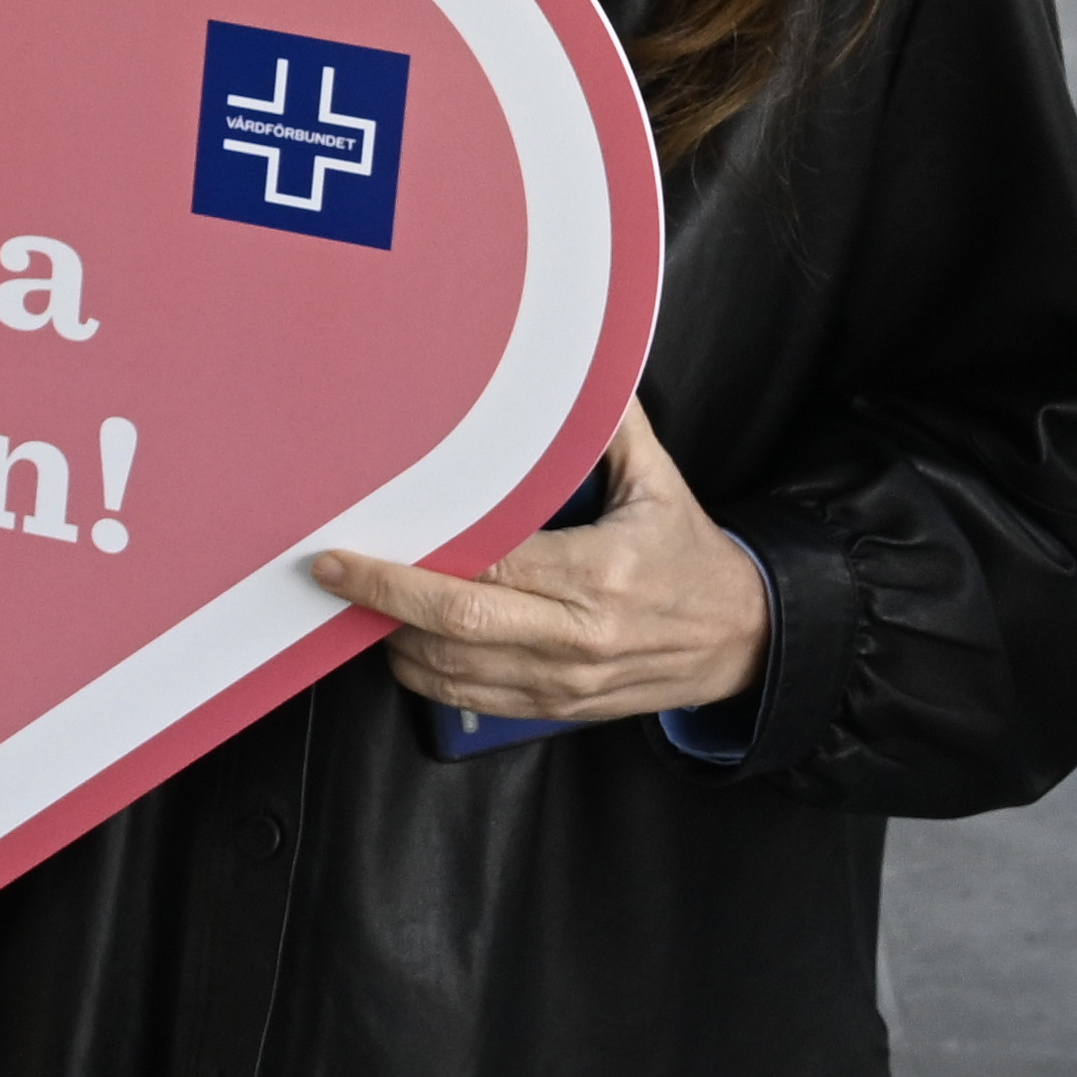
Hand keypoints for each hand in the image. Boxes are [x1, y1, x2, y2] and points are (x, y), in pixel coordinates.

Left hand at [308, 405, 771, 725]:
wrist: (744, 641)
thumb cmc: (692, 559)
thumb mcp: (660, 486)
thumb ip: (610, 428)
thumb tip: (573, 367)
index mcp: (601, 573)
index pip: (490, 565)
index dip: (419, 557)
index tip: (365, 540)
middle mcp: (579, 635)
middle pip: (459, 623)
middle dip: (384, 599)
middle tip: (332, 575)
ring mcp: (566, 680)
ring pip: (455, 670)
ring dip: (395, 640)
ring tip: (360, 605)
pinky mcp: (559, 709)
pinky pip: (473, 702)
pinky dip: (427, 674)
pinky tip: (402, 642)